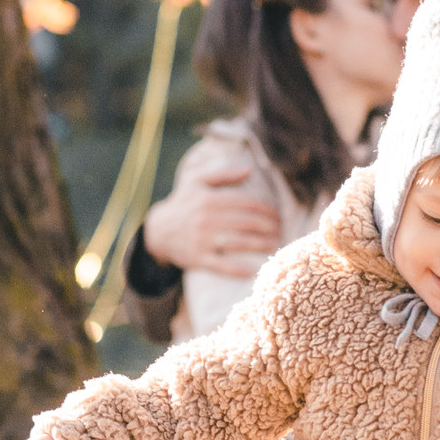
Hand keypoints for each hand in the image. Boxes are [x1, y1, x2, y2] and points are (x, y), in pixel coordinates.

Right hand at [141, 163, 283, 276]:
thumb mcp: (198, 182)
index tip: (278, 215)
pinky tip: (255, 270)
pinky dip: (239, 269)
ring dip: (261, 245)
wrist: (158, 230)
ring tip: (276, 245)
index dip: (266, 210)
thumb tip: (250, 169)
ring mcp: (202, 240)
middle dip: (269, 226)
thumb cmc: (184, 204)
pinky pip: (222, 266)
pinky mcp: (198, 259)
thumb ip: (224, 175)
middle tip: (281, 230)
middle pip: (247, 222)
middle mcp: (206, 219)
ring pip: (239, 243)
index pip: (246, 204)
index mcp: (210, 199)